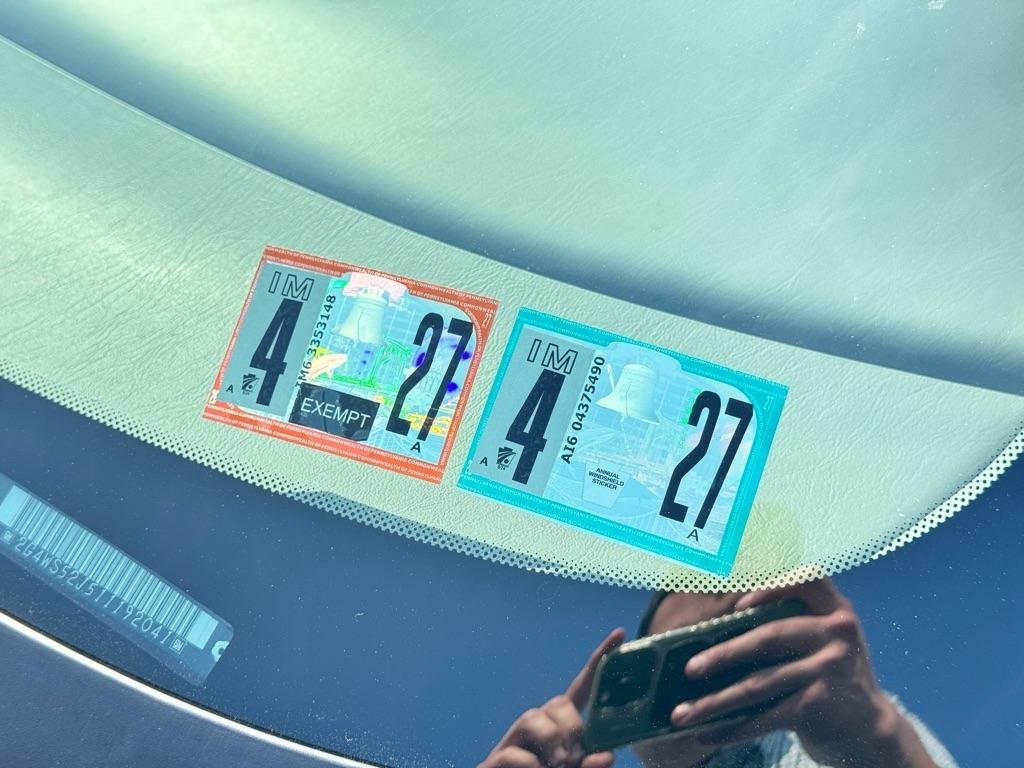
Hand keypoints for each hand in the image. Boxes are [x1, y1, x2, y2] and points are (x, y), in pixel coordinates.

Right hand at [480, 628, 624, 767]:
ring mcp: (514, 740)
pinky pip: (516, 752)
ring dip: (553, 743)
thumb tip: (606, 755)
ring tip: (559, 765)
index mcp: (562, 728)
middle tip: (573, 757)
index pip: (584, 688)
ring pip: (535, 718)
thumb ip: (591, 767)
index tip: (620, 633)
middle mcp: (538, 725)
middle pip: (558, 702)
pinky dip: (532, 767)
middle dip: (572, 727)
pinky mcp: (495, 760)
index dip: (600, 660)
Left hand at [667, 579, 936, 766]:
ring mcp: (831, 668)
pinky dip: (733, 728)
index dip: (768, 585)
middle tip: (689, 669)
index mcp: (834, 608)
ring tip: (683, 713)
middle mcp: (836, 633)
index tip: (734, 603)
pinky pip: (766, 716)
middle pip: (768, 638)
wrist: (870, 728)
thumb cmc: (826, 673)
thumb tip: (711, 626)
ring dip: (715, 702)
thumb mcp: (821, 638)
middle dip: (722, 655)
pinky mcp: (820, 703)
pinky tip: (706, 735)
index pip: (805, 579)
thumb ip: (787, 620)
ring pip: (759, 684)